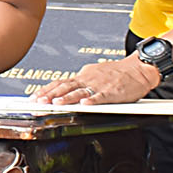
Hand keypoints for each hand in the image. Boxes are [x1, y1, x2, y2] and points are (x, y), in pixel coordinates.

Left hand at [35, 56, 162, 105]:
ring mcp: (100, 85)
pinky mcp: (113, 91)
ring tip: (56, 103)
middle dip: (50, 95)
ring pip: (80, 91)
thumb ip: (79, 82)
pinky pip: (102, 96)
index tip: (33, 97)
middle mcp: (88, 79)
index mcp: (83, 75)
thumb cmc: (118, 73)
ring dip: (67, 98)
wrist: (140, 68)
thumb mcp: (94, 74)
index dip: (46, 90)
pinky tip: (85, 104)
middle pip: (65, 86)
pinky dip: (93, 100)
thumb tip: (63, 89)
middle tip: (38, 102)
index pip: (60, 82)